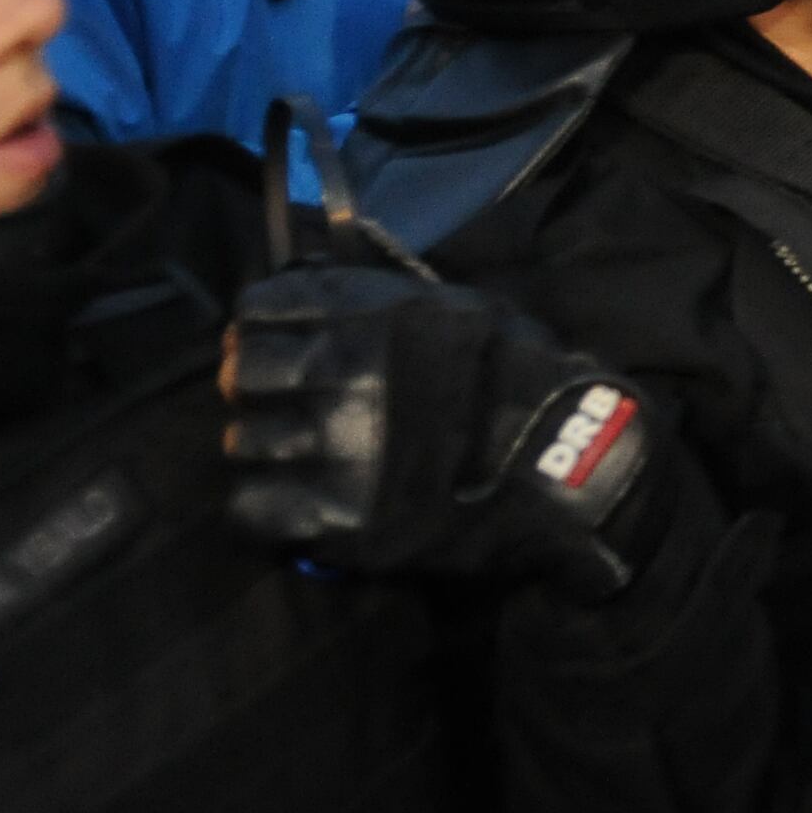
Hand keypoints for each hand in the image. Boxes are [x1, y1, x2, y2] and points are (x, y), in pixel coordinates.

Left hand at [221, 265, 666, 597]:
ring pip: (243, 443)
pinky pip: (253, 507)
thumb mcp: (464, 308)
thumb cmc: (525, 381)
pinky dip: (270, 505)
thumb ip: (385, 302)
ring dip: (267, 449)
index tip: (275, 347)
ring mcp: (333, 447)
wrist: (569, 467)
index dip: (260, 330)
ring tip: (305, 458)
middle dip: (260, 390)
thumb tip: (312, 297)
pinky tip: (302, 500)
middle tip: (288, 406)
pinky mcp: (334, 514)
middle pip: (242, 377)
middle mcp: (341, 372)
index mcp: (371, 314)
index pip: (259, 311)